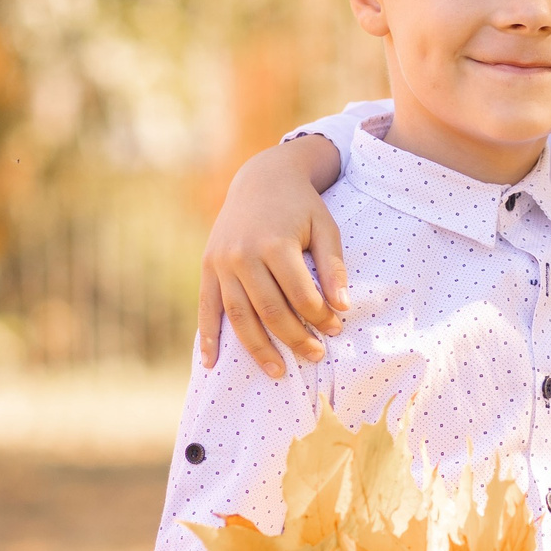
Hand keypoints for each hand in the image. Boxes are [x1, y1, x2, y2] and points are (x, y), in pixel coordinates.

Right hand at [196, 136, 350, 376]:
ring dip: (257, 348)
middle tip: (316, 356)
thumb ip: (333, 267)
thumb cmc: (300, 207)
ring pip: (238, 316)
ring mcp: (221, 262)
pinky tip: (211, 364)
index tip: (336, 329)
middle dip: (294, 338)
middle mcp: (243, 254)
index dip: (320, 317)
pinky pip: (207, 307)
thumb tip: (343, 307)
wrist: (261, 179)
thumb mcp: (325, 227)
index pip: (300, 295)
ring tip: (277, 372)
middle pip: (269, 310)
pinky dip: (208, 337)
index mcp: (275, 243)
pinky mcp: (207, 267)